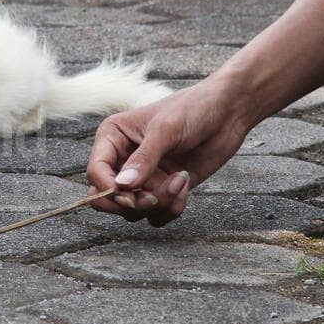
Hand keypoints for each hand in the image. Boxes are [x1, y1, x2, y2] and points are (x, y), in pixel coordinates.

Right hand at [86, 79, 248, 225]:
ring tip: (179, 181)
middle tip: (153, 198)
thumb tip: (122, 187)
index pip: (95, 172)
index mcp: (112, 138)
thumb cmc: (193, 108)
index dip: (108, 189)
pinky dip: (171, 208)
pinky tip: (185, 184)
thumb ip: (143, 159)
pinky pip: (156, 215)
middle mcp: (122, 160)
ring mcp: (143, 177)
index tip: (131, 196)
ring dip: (158, 204)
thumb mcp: (166, 130)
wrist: (228, 111)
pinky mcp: (162, 189)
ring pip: (133, 211)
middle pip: (107, 199)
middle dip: (131, 204)